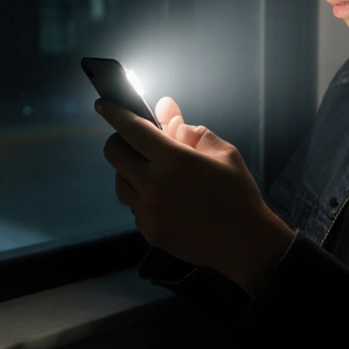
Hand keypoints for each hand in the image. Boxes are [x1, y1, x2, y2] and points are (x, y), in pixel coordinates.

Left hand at [96, 95, 294, 296]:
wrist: (245, 243)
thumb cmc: (237, 192)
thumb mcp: (222, 152)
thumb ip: (188, 130)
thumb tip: (164, 107)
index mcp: (175, 160)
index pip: (131, 129)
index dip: (114, 112)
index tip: (103, 104)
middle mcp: (155, 185)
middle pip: (114, 153)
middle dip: (121, 141)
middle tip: (137, 141)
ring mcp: (149, 212)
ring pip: (119, 180)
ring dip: (130, 170)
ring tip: (154, 172)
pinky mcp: (149, 231)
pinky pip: (133, 205)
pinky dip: (142, 196)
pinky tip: (164, 198)